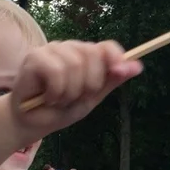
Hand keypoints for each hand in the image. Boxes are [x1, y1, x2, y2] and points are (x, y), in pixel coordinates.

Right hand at [11, 41, 141, 141]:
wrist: (32, 123)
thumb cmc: (61, 109)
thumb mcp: (92, 97)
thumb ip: (112, 80)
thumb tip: (137, 66)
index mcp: (86, 55)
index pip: (107, 46)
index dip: (116, 58)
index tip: (119, 72)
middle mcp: (70, 48)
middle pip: (93, 54)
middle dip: (89, 85)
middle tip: (74, 97)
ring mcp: (52, 49)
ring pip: (74, 65)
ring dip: (70, 92)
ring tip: (59, 99)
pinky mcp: (34, 56)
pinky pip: (56, 72)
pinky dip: (56, 92)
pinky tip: (48, 98)